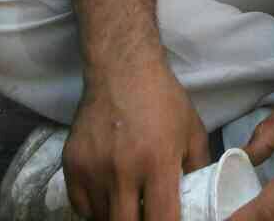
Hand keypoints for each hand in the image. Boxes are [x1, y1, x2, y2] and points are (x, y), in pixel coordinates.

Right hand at [63, 59, 209, 220]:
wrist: (122, 68)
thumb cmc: (163, 98)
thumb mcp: (192, 131)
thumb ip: (198, 170)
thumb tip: (201, 202)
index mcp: (158, 162)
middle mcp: (122, 170)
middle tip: (149, 213)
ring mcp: (94, 169)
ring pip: (103, 219)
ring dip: (119, 216)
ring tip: (131, 202)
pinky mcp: (72, 165)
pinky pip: (81, 207)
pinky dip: (96, 209)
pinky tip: (110, 195)